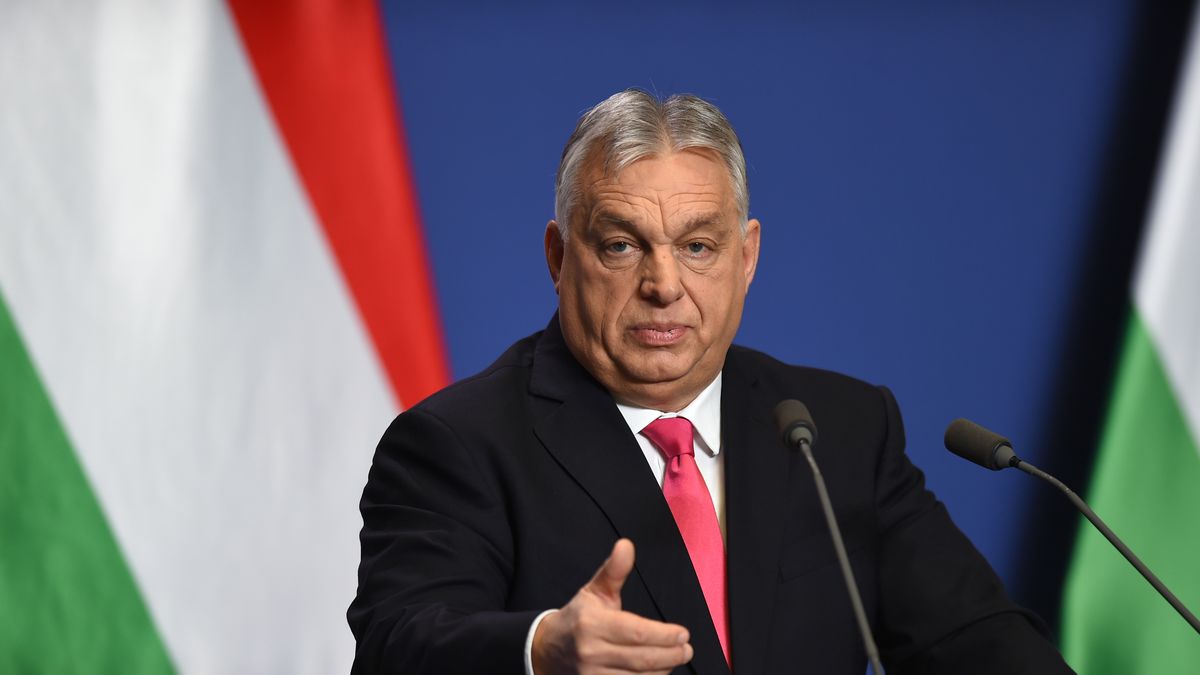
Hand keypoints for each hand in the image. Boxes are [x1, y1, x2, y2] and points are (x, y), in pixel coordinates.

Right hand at [532, 539, 693, 673]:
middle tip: (686, 649)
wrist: (547, 650)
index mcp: (591, 624)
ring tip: (677, 658)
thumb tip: (626, 545)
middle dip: (670, 655)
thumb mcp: (594, 591)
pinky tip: (659, 671)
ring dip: (663, 669)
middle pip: (641, 658)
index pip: (636, 632)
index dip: (663, 635)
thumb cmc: (578, 618)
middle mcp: (591, 652)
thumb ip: (614, 570)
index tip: (683, 633)